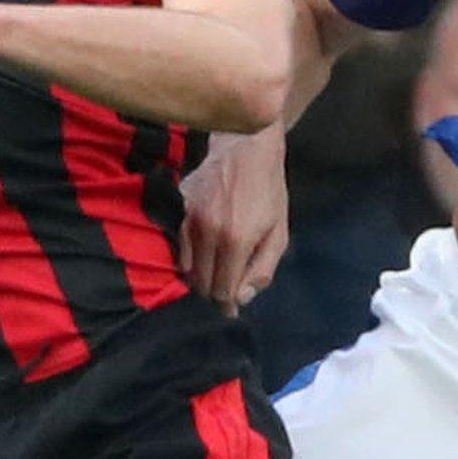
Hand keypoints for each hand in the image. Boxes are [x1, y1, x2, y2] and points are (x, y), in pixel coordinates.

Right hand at [178, 131, 288, 315]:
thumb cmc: (268, 191)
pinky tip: (201, 258)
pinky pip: (179, 245)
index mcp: (236, 240)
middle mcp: (208, 232)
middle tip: (223, 296)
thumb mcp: (279, 232)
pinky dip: (188, 258)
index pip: (222, 289)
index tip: (230, 311)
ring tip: (212, 278)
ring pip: (187, 267)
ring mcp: (189, 218)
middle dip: (213, 294)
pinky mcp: (179, 207)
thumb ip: (263, 269)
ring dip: (199, 278)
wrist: (246, 147)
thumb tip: (242, 298)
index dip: (227, 304)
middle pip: (202, 283)